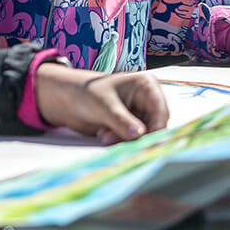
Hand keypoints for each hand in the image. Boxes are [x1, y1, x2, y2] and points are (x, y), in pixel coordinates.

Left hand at [32, 64, 168, 143]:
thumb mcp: (104, 106)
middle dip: (135, 136)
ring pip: (144, 135)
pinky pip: (134, 140)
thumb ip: (122, 120)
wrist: (68, 100)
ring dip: (125, 139)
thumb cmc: (86, 93)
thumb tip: (139, 134)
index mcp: (147, 84)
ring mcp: (141, 113)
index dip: (156, 129)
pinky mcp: (132, 125)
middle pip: (155, 125)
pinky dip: (120, 141)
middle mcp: (148, 99)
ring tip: (103, 135)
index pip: (160, 111)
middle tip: (111, 139)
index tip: (145, 145)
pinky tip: (103, 134)